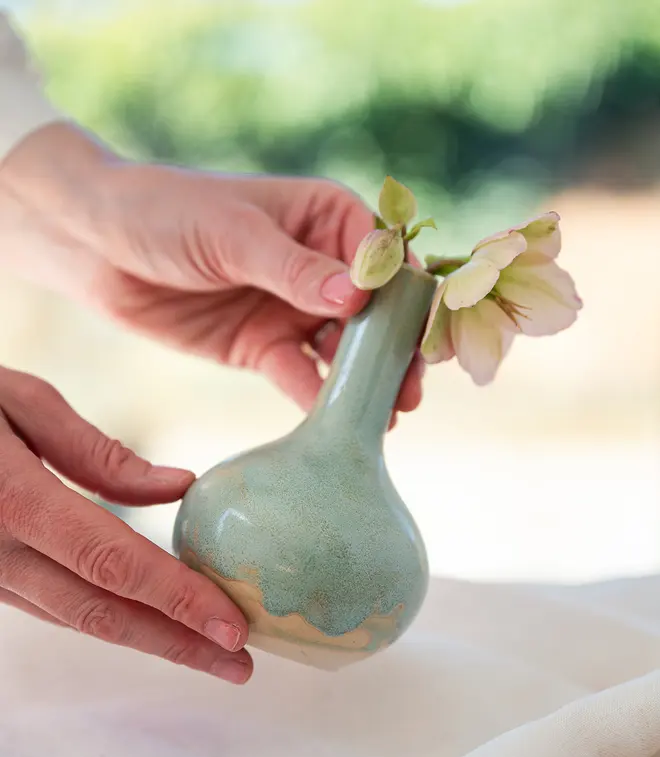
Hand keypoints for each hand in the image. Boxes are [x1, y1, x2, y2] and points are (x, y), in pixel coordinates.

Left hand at [0, 123, 423, 413]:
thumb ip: (296, 269)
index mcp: (326, 217)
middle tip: (411, 391)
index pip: (386, 258)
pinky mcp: (264, 347)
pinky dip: (318, 398)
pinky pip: (300, 376)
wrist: (95, 246)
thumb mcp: (233, 234)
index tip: (418, 339)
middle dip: (396, 349)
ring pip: (346, 350)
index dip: (406, 298)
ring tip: (387, 415)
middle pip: (376, 312)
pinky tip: (336, 423)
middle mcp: (319, 265)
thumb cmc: (166, 213)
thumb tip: (360, 300)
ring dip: (366, 381)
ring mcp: (293, 310)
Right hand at [0, 366, 251, 683]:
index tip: (233, 629)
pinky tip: (147, 617)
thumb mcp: (17, 399)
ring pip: (74, 617)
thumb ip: (98, 452)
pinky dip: (104, 613)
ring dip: (146, 636)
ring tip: (206, 648)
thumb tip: (177, 488)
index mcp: (9, 500)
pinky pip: (48, 603)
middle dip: (175, 644)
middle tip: (239, 666)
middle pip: (99, 612)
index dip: (176, 600)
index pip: (112, 562)